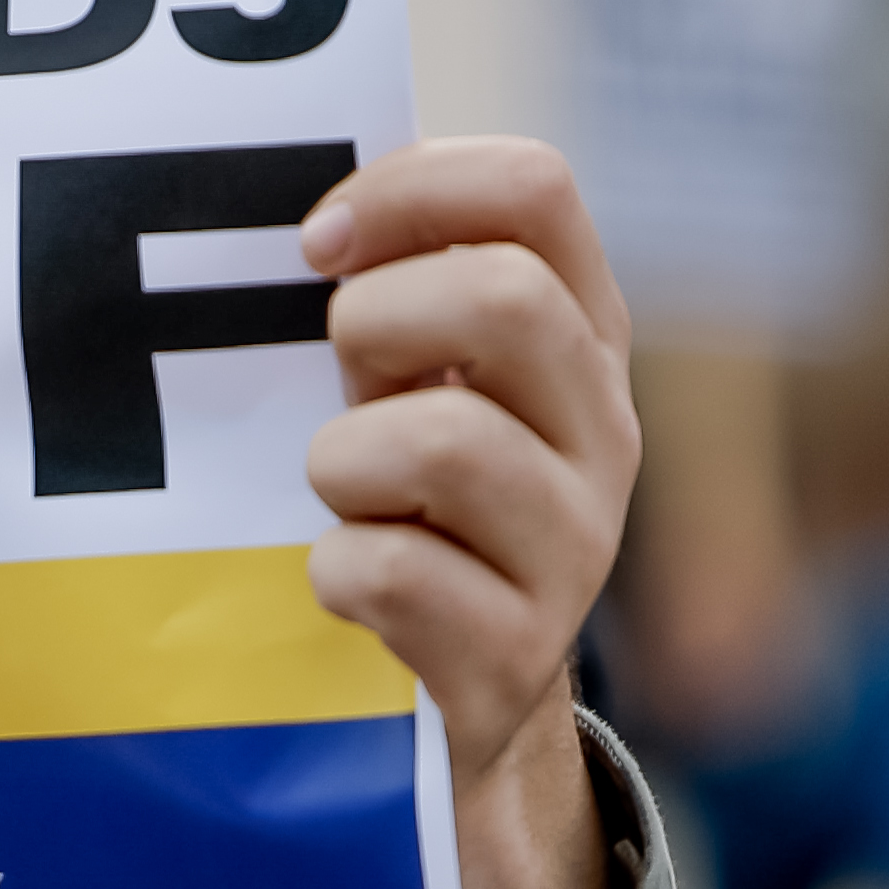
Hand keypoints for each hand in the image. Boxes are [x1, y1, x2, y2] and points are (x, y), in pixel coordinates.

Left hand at [297, 139, 641, 888]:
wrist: (471, 701)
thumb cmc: (410, 503)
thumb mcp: (415, 381)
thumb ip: (390, 291)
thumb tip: (285, 209)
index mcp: (581, 331)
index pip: (538, 187)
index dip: (412, 188)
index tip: (315, 243)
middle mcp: (604, 427)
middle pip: (505, 300)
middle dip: (376, 322)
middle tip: (336, 380)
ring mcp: (577, 543)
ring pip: (446, 442)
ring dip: (346, 461)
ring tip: (343, 495)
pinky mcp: (519, 652)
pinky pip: (396, 573)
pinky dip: (335, 570)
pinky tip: (345, 581)